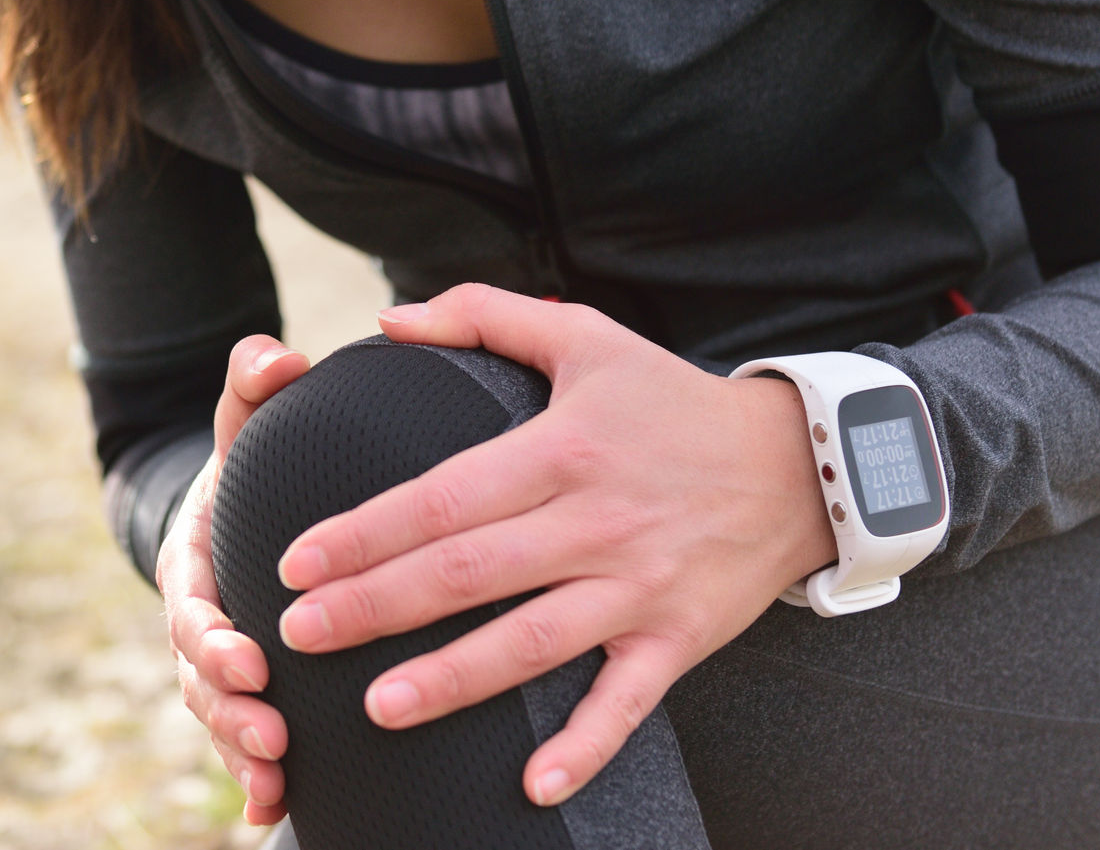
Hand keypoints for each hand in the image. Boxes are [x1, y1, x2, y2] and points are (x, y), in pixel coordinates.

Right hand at [157, 333, 310, 826]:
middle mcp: (196, 619)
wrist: (243, 511)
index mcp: (193, 560)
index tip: (250, 659)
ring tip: (278, 780)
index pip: (193, 605)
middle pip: (198, 677)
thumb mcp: (246, 421)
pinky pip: (241, 742)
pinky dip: (252, 778)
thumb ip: (253, 383)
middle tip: (275, 737)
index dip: (215, 637)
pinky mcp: (245, 692)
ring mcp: (216, 662)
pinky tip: (275, 812)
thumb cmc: (254, 462)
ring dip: (241, 751)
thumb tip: (277, 353)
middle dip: (231, 710)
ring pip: (216, 717)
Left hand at [272, 285, 833, 808]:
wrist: (803, 464)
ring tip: (376, 708)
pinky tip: (532, 785)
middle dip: (374, 606)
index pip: (442, 497)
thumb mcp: (585, 335)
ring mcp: (636, 588)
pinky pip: (625, 703)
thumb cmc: (673, 401)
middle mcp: (594, 522)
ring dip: (451, 680)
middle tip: (298, 635)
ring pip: (530, 644)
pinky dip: (584, 747)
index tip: (297, 558)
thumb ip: (483, 314)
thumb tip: (391, 320)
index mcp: (560, 450)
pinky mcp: (676, 639)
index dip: (365, 530)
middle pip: (466, 573)